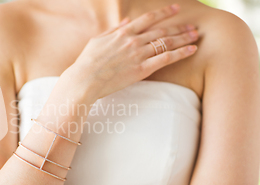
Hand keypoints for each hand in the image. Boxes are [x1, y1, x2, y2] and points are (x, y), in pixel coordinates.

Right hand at [63, 4, 198, 101]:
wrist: (84, 79)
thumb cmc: (87, 62)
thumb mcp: (97, 40)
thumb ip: (113, 30)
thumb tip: (125, 21)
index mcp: (122, 32)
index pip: (148, 18)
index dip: (164, 12)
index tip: (176, 9)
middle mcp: (133, 40)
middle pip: (162, 30)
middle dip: (179, 27)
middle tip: (192, 26)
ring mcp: (138, 54)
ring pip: (166, 42)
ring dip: (183, 38)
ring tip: (196, 36)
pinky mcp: (142, 69)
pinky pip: (166, 59)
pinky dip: (180, 53)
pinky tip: (191, 50)